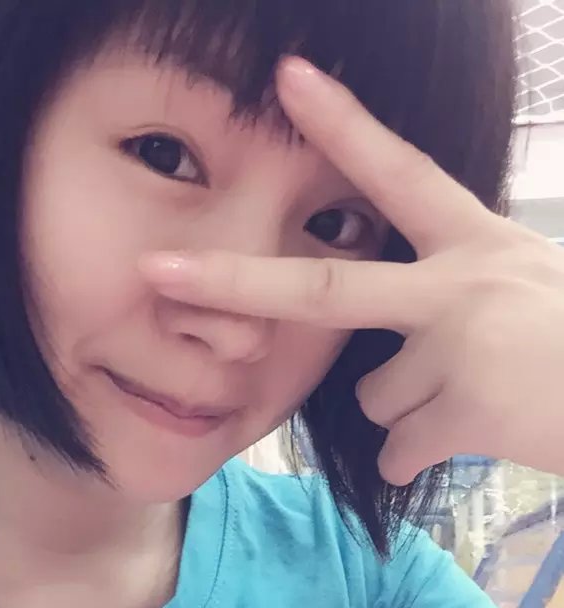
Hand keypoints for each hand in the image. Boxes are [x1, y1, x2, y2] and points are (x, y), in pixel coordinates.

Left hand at [140, 57, 563, 485]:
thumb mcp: (524, 287)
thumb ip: (448, 292)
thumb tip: (380, 358)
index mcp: (476, 241)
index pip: (398, 171)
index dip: (342, 123)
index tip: (286, 78)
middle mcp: (460, 283)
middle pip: (325, 288)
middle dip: (233, 282)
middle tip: (157, 274)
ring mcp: (459, 345)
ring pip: (373, 395)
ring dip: (405, 410)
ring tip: (470, 399)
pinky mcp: (465, 408)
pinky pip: (399, 448)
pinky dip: (421, 456)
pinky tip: (472, 438)